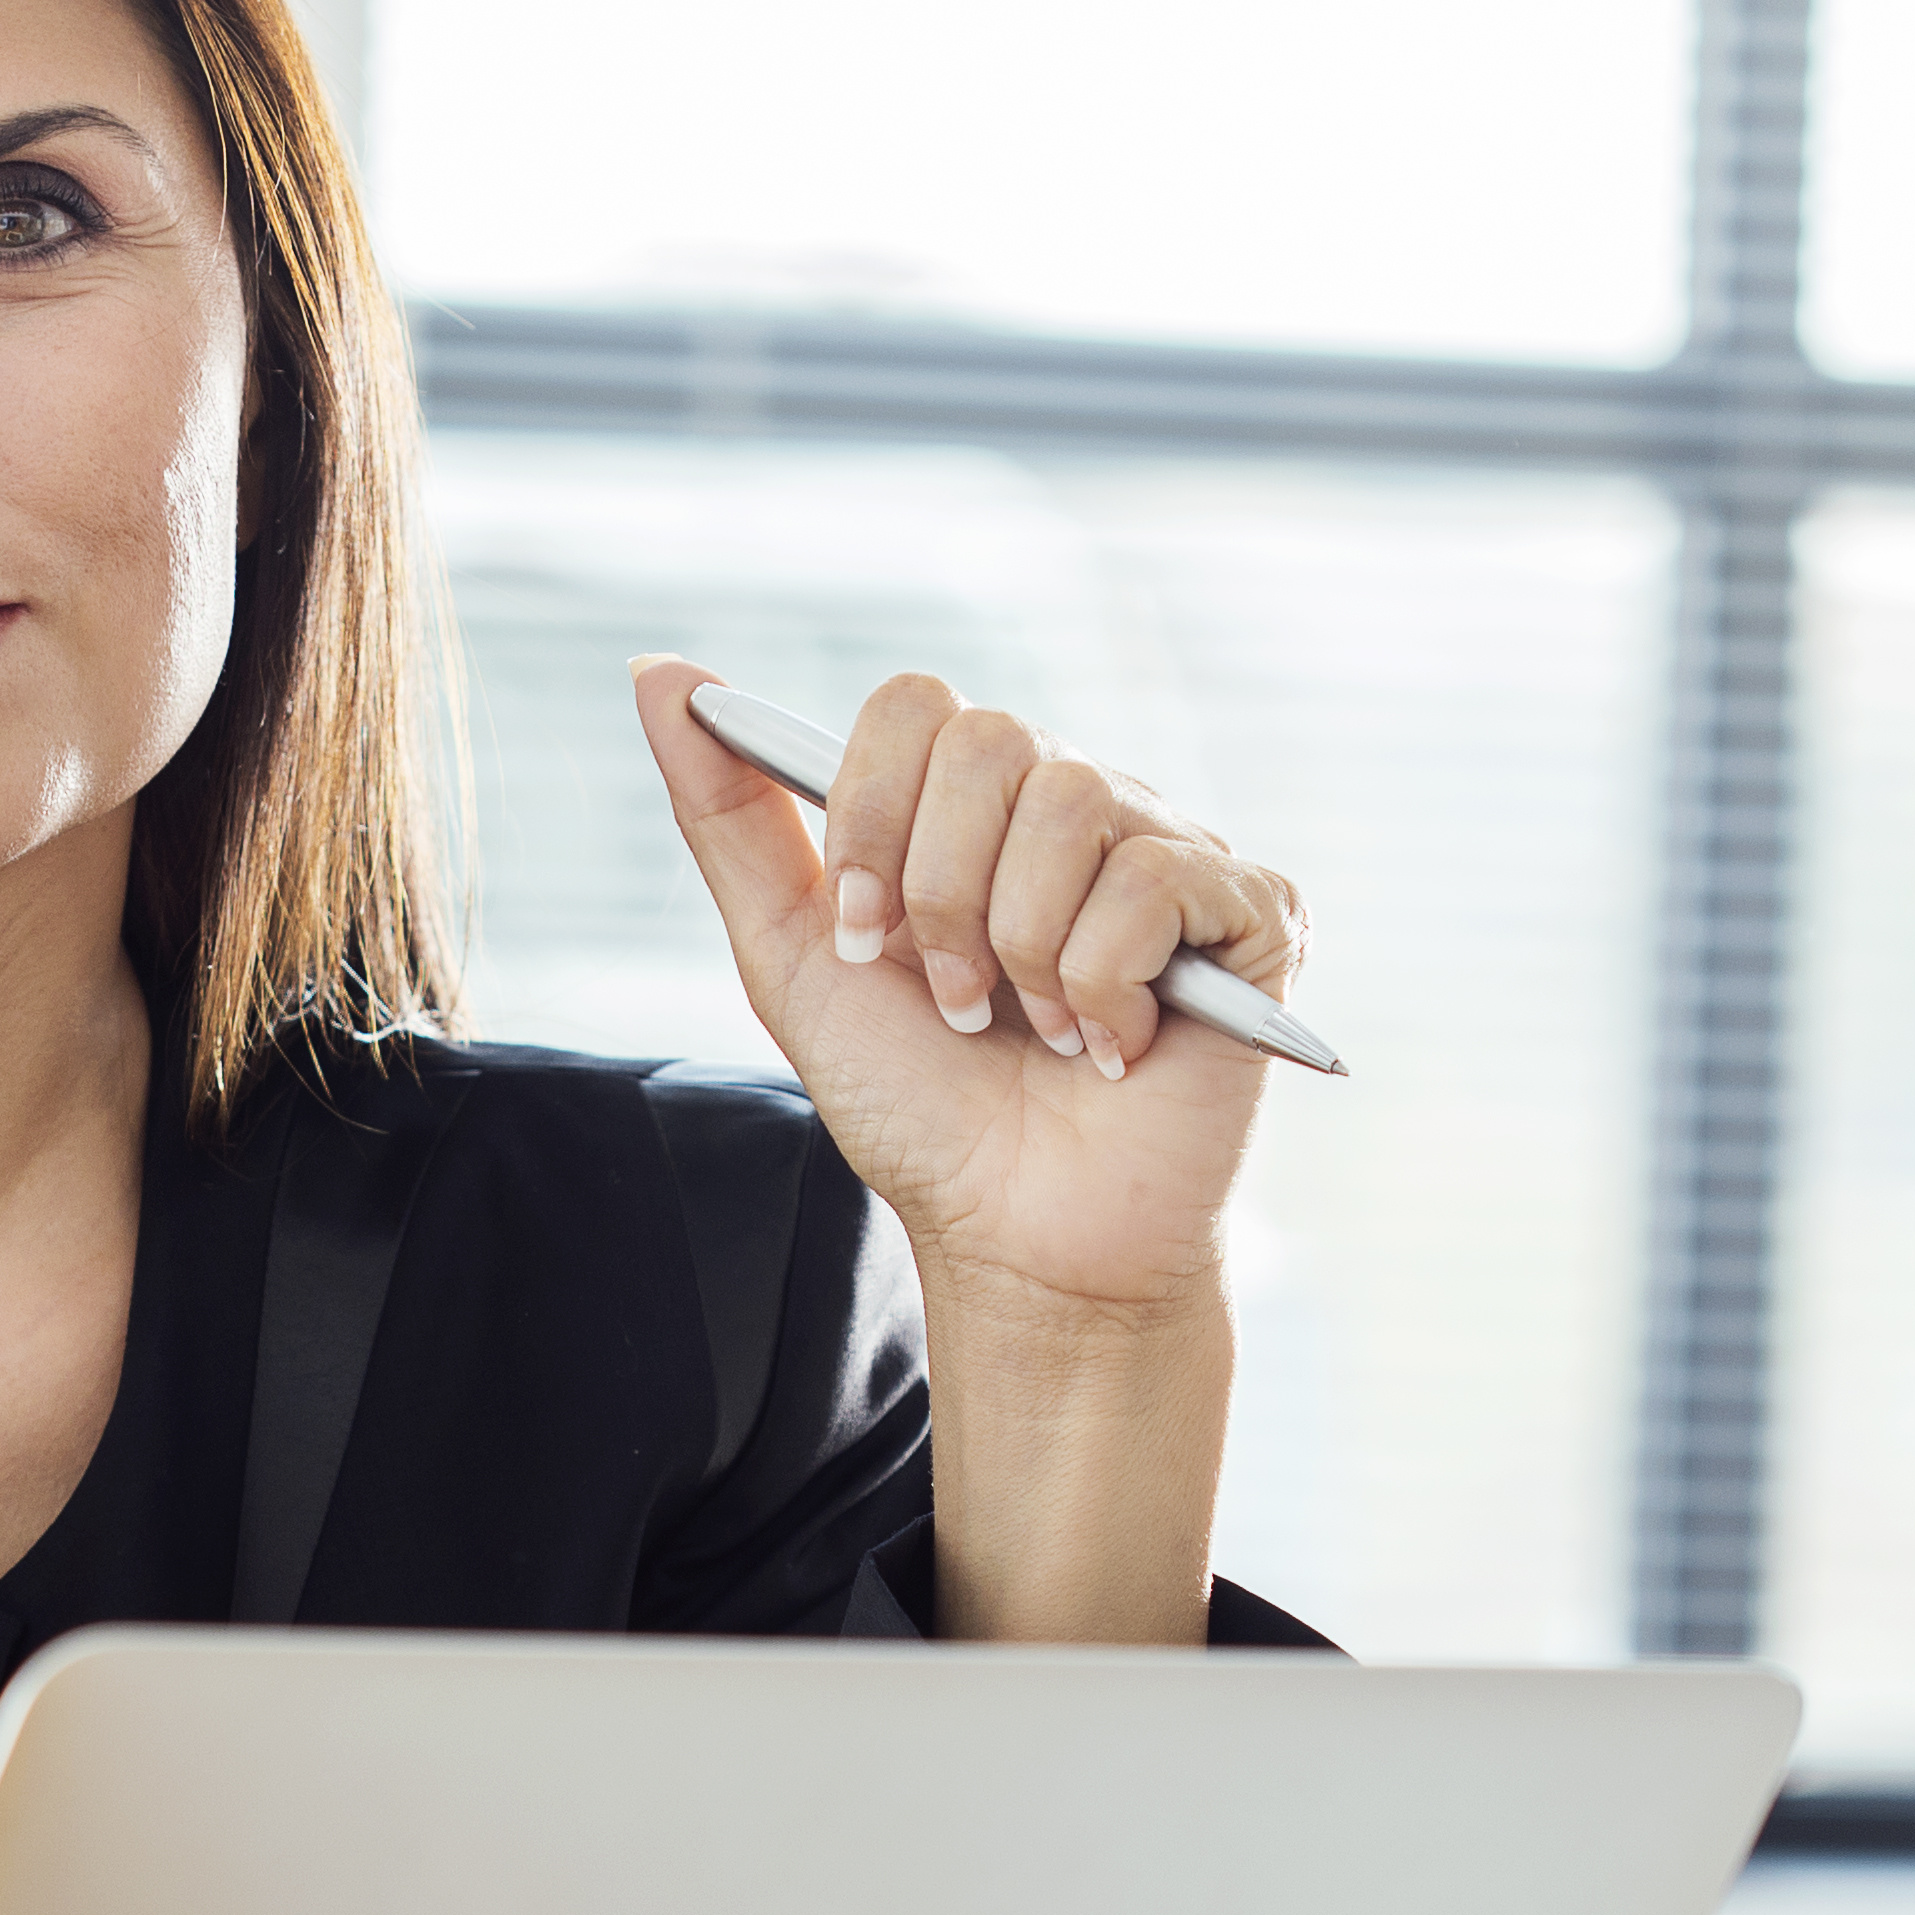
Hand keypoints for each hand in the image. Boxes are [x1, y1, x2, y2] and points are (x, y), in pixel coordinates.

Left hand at [625, 657, 1303, 1326]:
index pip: (918, 704)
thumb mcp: (798, 960)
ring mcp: (1172, 851)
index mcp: (975, 807)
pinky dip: (1103, 986)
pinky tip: (1113, 1046)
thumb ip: (730, 820)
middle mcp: (1079, 806)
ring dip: (1021, 951)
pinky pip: (1155, 880)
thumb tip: (661, 675)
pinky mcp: (1253, 912)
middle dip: (940, 895)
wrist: (1020, 1240)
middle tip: (956, 1003)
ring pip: (1071, 805)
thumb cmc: (922, 1108)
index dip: (872, 816)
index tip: (863, 938)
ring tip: (1033, 1032)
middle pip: (992, 741)